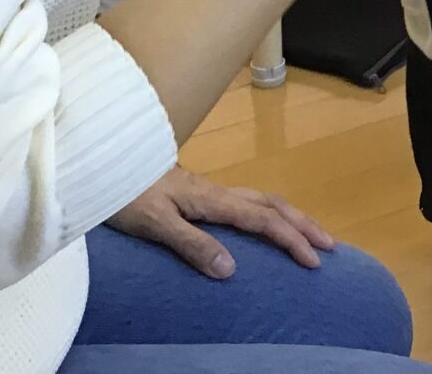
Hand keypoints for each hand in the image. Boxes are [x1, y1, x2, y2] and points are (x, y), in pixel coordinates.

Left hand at [108, 167, 333, 278]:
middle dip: (303, 224)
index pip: (263, 220)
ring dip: (289, 215)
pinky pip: (245, 202)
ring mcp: (207, 190)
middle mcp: (216, 192)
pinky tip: (262, 222)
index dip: (291, 239)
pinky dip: (268, 212)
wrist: (102, 161)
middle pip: (271, 203)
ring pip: (261, 199)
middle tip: (329, 245)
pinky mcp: (196, 193)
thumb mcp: (154, 224)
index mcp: (211, 199)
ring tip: (307, 232)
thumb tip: (231, 269)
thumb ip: (191, 244)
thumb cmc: (125, 194)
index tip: (314, 260)